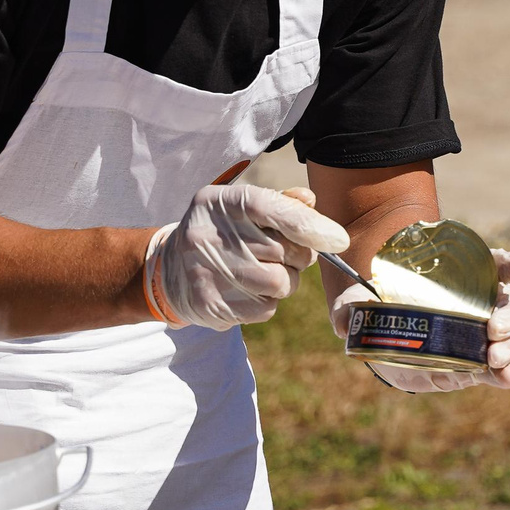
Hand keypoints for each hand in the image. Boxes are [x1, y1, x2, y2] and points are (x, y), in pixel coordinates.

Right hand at [148, 185, 350, 329]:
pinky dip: (267, 301)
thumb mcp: (241, 208)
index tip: (339, 239)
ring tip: (264, 272)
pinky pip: (265, 308)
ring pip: (280, 283)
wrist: (169, 270)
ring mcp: (205, 271)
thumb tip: (310, 201)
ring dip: (285, 281)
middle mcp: (207, 234)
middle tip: (283, 255)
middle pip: (285, 250)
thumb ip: (278, 202)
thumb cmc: (221, 232)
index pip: (271, 208)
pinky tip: (248, 290)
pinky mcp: (208, 304)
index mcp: (218, 201)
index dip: (310, 224)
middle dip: (298, 255)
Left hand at [331, 248, 509, 392]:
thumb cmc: (378, 307)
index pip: (492, 263)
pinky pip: (497, 369)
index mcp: (458, 276)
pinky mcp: (473, 364)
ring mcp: (479, 334)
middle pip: (509, 303)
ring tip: (495, 359)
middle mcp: (476, 302)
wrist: (383, 337)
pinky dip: (505, 375)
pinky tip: (508, 380)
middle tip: (493, 330)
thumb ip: (351, 307)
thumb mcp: (360, 301)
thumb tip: (341, 321)